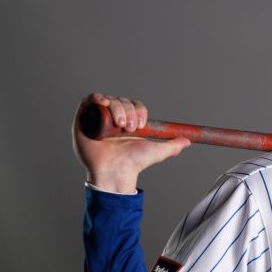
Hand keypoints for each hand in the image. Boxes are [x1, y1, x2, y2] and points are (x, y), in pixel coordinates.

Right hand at [71, 93, 190, 192]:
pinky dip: (96, 98)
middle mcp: (113, 120)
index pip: (134, 106)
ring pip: (109, 100)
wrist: (117, 172)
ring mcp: (98, 119)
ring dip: (117, 108)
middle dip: (129, 111)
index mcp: (128, 123)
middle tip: (131, 128)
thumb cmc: (134, 164)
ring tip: (120, 126)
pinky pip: (88, 101)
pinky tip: (104, 103)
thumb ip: (173, 146)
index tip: (142, 124)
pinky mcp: (83, 120)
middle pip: (122, 101)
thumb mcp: (158, 152)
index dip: (138, 110)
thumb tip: (187, 141)